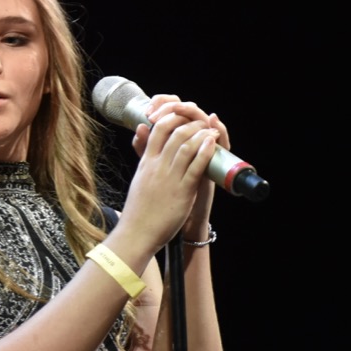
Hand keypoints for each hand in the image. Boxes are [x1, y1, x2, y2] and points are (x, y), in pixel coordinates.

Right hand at [125, 95, 225, 246]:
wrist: (137, 232)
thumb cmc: (138, 208)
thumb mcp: (138, 178)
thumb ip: (143, 156)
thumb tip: (141, 132)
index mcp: (146, 163)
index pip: (158, 130)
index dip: (172, 118)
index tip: (184, 118)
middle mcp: (156, 166)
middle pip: (174, 134)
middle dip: (191, 124)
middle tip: (202, 124)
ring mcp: (169, 178)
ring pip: (186, 146)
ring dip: (201, 135)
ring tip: (211, 132)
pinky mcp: (182, 191)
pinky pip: (195, 166)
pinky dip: (206, 152)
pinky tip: (213, 144)